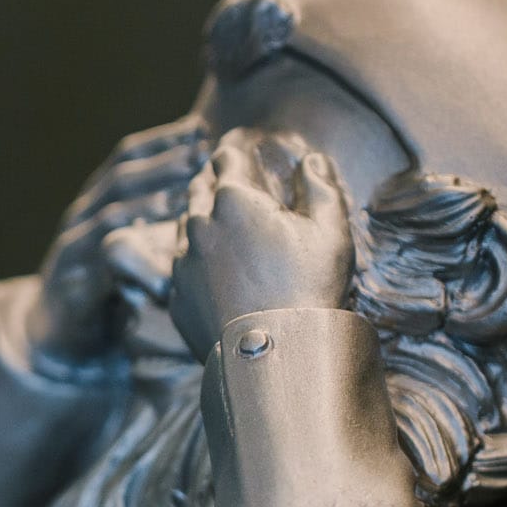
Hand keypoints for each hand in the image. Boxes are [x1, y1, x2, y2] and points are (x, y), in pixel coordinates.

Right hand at [27, 118, 208, 365]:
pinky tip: (154, 255)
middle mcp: (81, 217)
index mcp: (97, 200)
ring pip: (110, 216)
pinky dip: (127, 257)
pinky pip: (99, 267)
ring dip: (148, 205)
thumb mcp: (129, 246)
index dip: (163, 140)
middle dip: (162, 164)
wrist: (55, 334)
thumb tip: (205, 190)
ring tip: (184, 197)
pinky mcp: (71, 284)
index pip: (128, 157)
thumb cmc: (105, 285)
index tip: (200, 128)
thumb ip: (155, 219)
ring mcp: (73, 249)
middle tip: (201, 154)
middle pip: (121, 178)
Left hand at [168, 128, 353, 356]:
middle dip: (214, 180)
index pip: (227, 157)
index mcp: (234, 199)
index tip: (242, 150)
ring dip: (202, 218)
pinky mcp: (176, 296)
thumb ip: (319, 188)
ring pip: (186, 225)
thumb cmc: (308, 289)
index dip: (237, 151)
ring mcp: (183, 262)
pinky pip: (182, 267)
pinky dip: (196, 260)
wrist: (276, 356)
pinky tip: (214, 269)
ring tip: (221, 223)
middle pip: (199, 187)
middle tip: (229, 182)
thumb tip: (312, 161)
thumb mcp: (330, 232)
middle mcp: (199, 224)